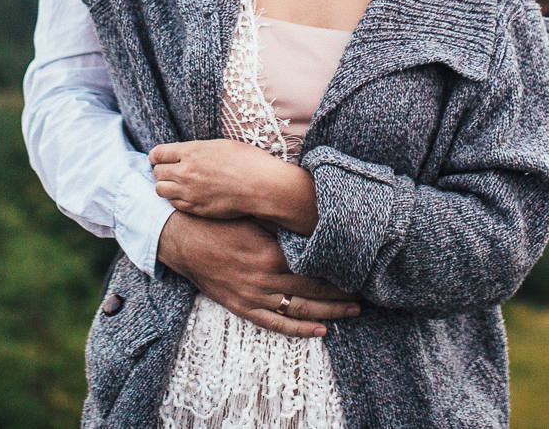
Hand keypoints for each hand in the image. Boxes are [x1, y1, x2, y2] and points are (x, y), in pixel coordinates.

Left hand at [150, 139, 318, 233]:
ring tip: (176, 185)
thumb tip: (184, 154)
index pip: (159, 153)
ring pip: (160, 190)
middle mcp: (185, 172)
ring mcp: (189, 192)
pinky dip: (177, 200)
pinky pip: (174, 204)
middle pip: (156, 172)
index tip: (157, 157)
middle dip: (161, 170)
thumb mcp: (219, 145)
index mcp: (191, 151)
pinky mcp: (195, 208)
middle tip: (169, 171)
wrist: (262, 186)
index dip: (156, 155)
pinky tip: (187, 196)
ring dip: (166, 186)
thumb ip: (196, 150)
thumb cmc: (247, 161)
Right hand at [156, 213, 360, 338]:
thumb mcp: (255, 219)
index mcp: (272, 255)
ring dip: (329, 313)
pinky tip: (320, 330)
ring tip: (352, 312)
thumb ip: (284, 229)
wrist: (183, 240)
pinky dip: (299, 329)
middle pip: (313, 292)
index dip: (340, 274)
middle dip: (341, 295)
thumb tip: (315, 230)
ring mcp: (253, 297)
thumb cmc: (220, 223)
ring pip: (300, 310)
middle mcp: (266, 280)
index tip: (360, 274)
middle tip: (365, 296)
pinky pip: (275, 323)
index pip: (316, 270)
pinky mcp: (242, 307)